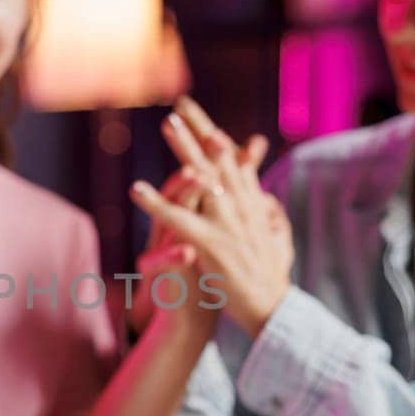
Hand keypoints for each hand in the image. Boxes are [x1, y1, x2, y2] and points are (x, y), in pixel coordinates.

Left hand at [131, 96, 293, 336]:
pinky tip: (136, 188)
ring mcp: (226, 223)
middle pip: (218, 159)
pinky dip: (156, 202)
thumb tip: (268, 201)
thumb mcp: (278, 240)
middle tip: (178, 108)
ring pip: (201, 178)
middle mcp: (241, 206)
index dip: (214, 138)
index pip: (232, 162)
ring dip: (183, 149)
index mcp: (253, 205)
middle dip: (198, 131)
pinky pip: (177, 218)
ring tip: (165, 125)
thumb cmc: (272, 277)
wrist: (272, 308)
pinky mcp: (209, 243)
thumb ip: (271, 217)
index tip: (199, 116)